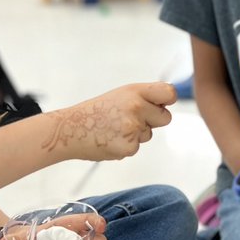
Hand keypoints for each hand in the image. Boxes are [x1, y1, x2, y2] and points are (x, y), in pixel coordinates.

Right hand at [41, 82, 174, 160]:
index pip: (169, 93)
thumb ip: (145, 98)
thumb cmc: (97, 111)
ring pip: (148, 134)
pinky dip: (125, 145)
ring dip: (136, 134)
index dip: (168, 100)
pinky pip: (136, 147)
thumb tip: (167, 105)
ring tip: (113, 128)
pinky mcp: (128, 147)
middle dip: (152, 121)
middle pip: (165, 118)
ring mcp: (132, 128)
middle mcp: (136, 107)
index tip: (162, 104)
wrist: (70, 130)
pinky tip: (110, 139)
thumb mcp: (121, 95)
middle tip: (128, 119)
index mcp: (135, 91)